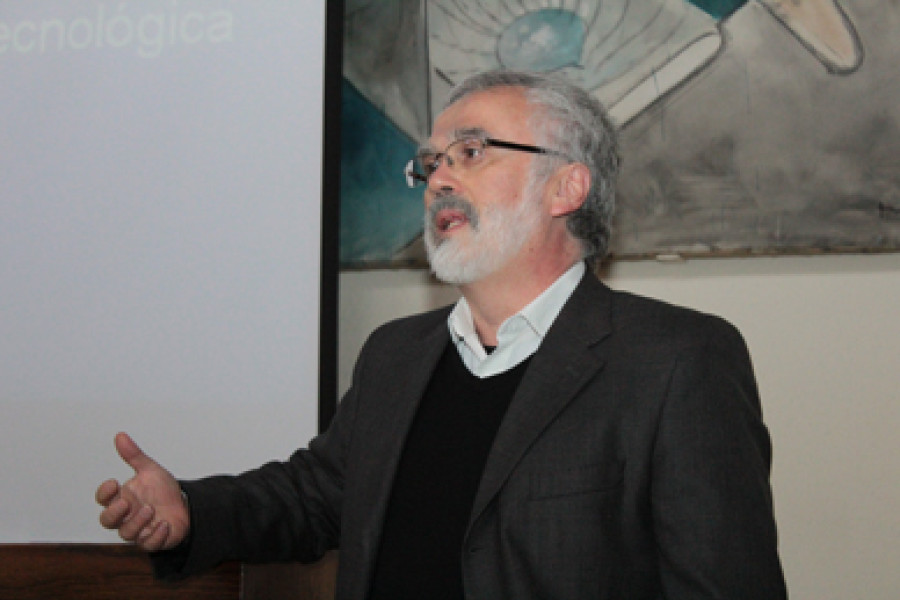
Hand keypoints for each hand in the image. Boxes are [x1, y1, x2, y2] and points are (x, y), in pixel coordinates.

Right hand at [96, 432, 189, 551]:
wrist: (185, 506)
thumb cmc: (162, 491)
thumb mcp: (150, 470)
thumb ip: (134, 456)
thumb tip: (120, 436)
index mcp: (123, 498)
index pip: (103, 500)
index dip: (104, 493)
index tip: (114, 483)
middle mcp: (127, 516)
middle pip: (107, 521)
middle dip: (114, 513)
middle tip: (127, 502)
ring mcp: (139, 530)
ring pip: (127, 534)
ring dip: (137, 522)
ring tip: (150, 509)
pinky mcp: (153, 541)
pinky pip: (149, 544)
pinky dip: (155, 536)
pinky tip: (164, 525)